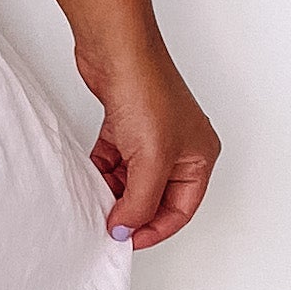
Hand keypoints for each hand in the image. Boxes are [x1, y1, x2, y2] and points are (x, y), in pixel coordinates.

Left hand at [77, 41, 219, 251]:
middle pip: (156, 196)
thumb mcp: (151, 160)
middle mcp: (180, 147)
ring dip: (115, 191)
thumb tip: (125, 230)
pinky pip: (115, 160)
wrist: (117, 49)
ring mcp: (152, 135)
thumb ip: (139, 202)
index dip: (155, 229)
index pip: (181, 209)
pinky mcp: (126, 124)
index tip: (127, 240)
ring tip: (97, 201)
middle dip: (133, 210)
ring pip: (133, 179)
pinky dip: (103, 170)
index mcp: (199, 157)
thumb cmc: (147, 91)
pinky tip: (91, 175)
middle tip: (109, 224)